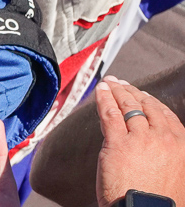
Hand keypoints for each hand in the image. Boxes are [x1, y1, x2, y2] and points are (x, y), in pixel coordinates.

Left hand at [95, 77, 184, 206]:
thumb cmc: (158, 201)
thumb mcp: (174, 174)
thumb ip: (165, 155)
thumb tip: (156, 147)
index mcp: (180, 146)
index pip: (165, 115)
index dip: (151, 102)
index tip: (143, 95)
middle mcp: (163, 138)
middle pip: (145, 107)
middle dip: (132, 92)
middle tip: (121, 84)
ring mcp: (140, 138)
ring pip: (127, 106)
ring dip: (117, 91)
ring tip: (109, 83)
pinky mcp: (117, 142)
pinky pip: (109, 112)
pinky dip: (104, 97)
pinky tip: (100, 89)